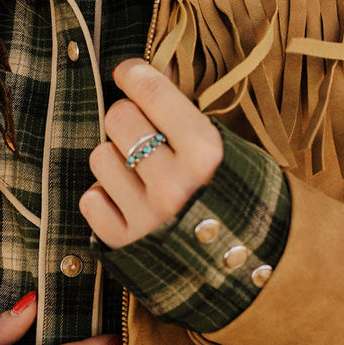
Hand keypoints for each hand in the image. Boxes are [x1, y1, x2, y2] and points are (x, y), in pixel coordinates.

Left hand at [80, 58, 222, 248]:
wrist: (253, 271)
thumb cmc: (241, 200)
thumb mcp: (232, 152)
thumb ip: (190, 118)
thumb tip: (151, 74)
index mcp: (207, 154)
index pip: (153, 92)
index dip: (134, 74)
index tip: (128, 73)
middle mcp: (175, 184)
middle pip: (119, 118)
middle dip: (128, 120)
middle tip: (144, 134)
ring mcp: (147, 217)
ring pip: (99, 156)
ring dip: (116, 161)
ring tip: (141, 175)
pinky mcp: (126, 244)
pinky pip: (90, 199)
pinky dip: (105, 198)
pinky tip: (129, 203)